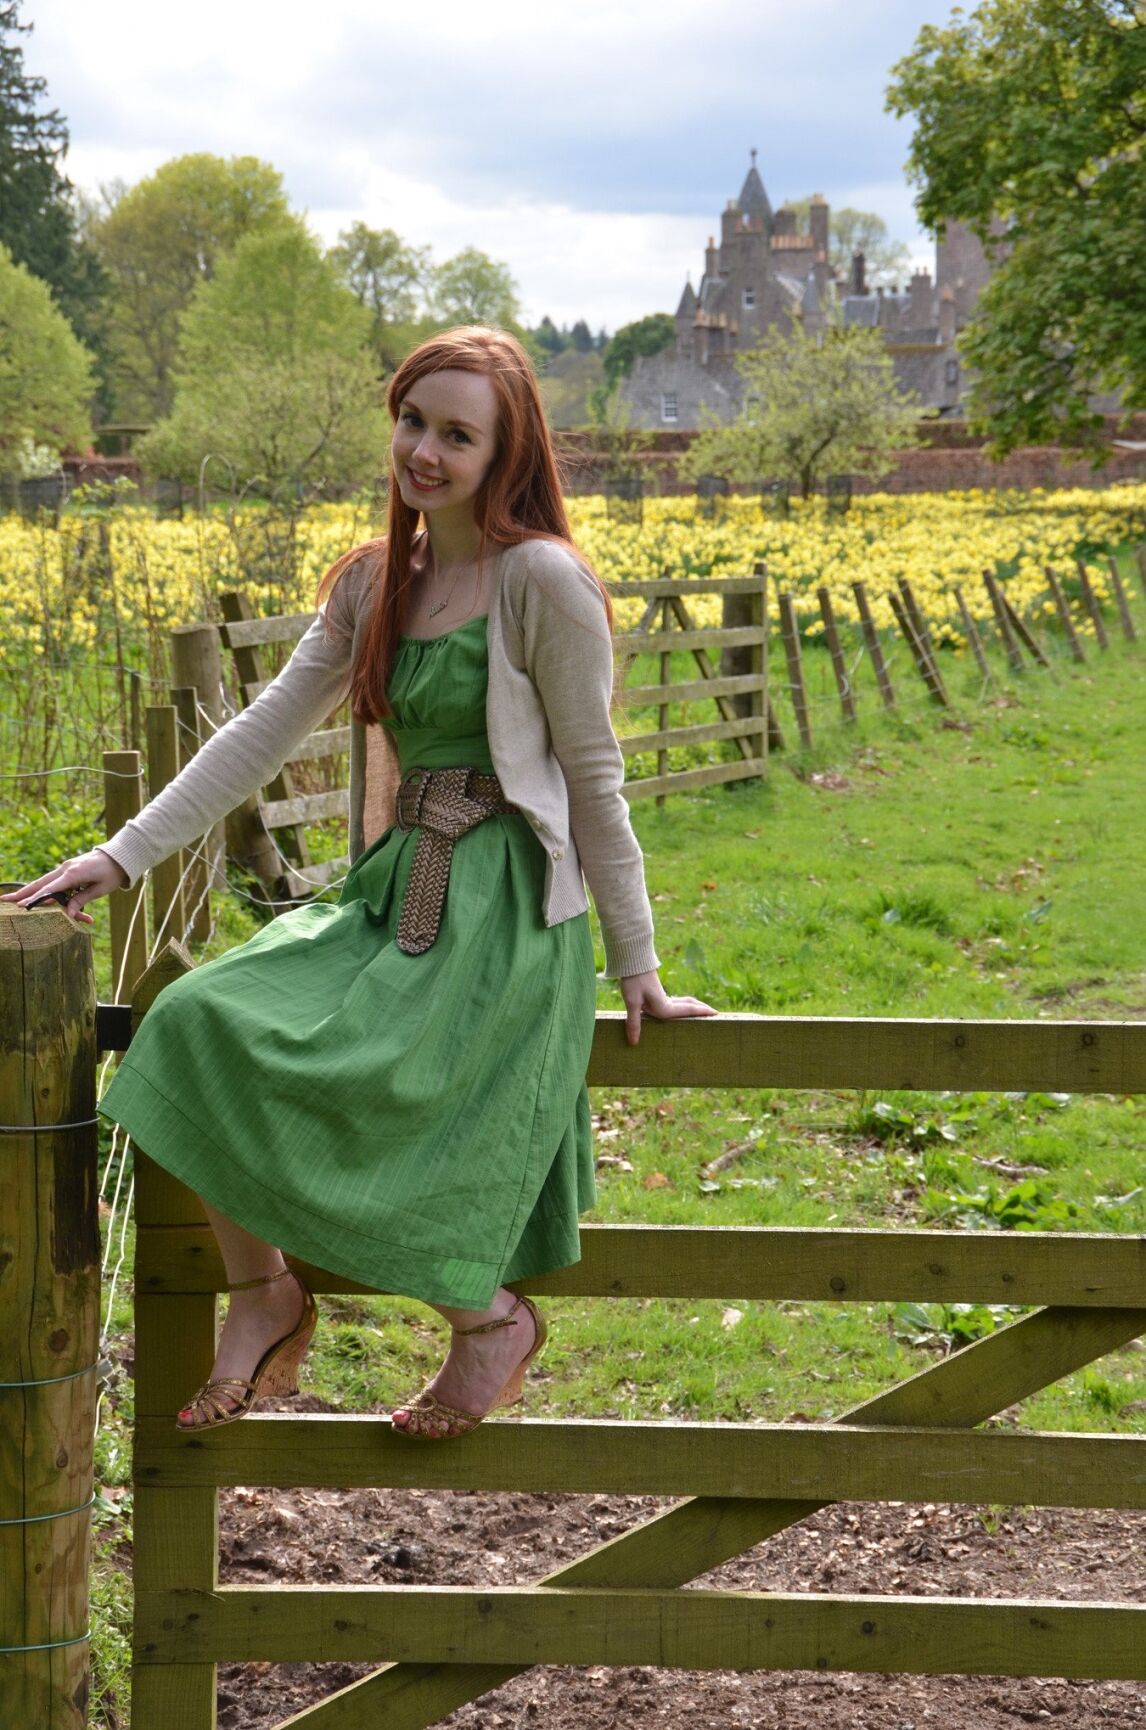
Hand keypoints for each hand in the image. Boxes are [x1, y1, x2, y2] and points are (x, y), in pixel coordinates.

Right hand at [1, 849, 128, 925]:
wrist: (119, 857)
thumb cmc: (111, 874)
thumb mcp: (99, 890)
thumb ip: (81, 900)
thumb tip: (67, 914)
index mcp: (73, 874)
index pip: (50, 889)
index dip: (35, 898)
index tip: (21, 906)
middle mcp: (65, 869)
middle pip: (40, 883)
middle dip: (22, 893)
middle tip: (4, 901)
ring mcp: (65, 868)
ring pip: (43, 881)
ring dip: (28, 890)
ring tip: (12, 900)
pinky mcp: (67, 869)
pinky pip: (51, 880)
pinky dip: (40, 888)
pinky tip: (29, 894)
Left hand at [618, 968, 716, 1045]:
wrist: (632, 961)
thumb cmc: (633, 981)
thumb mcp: (632, 1002)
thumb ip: (634, 1023)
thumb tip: (634, 1043)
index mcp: (665, 1007)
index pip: (689, 1011)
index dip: (703, 1013)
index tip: (717, 1014)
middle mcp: (667, 1003)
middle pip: (689, 1006)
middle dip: (702, 1010)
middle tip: (714, 1013)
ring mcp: (662, 997)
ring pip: (683, 1003)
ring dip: (693, 1007)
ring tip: (700, 1011)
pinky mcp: (656, 993)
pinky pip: (674, 1001)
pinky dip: (682, 1004)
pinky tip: (677, 1007)